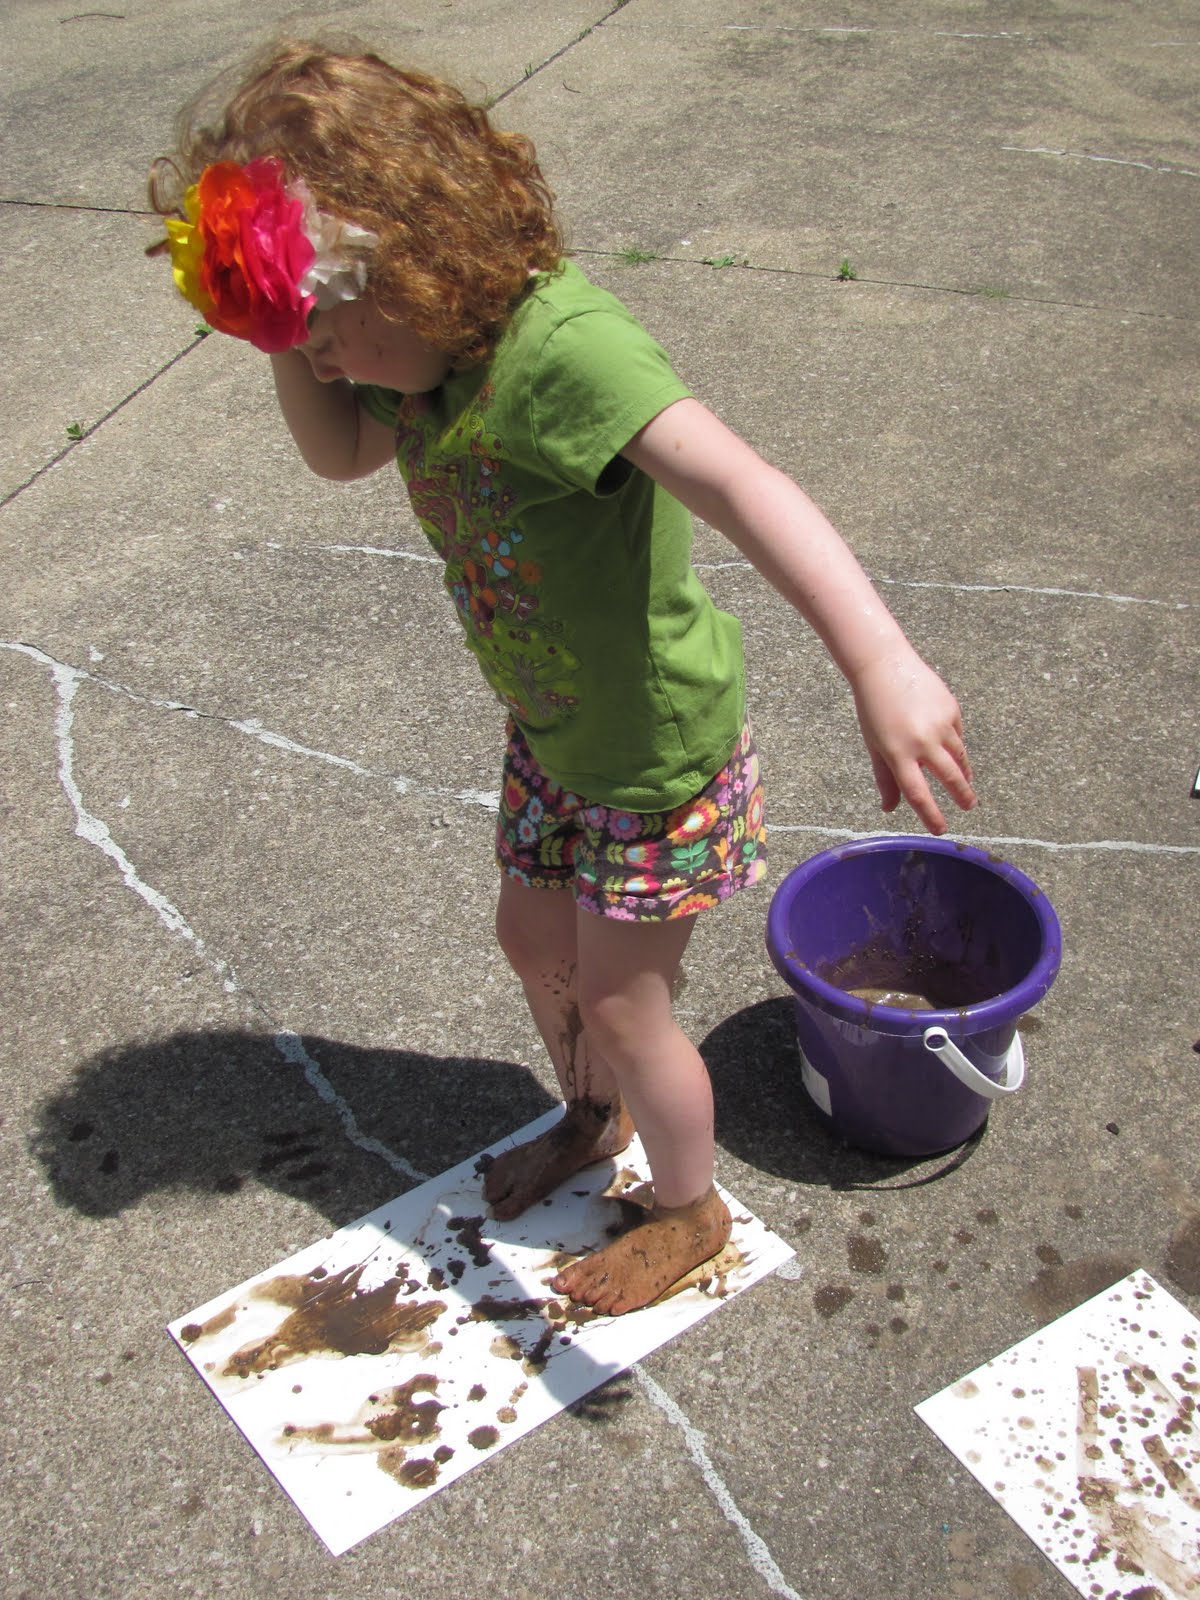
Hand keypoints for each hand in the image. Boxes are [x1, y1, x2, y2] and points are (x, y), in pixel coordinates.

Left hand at [850, 649, 975, 834]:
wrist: (884, 666)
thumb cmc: (874, 709)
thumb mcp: (875, 745)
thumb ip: (885, 778)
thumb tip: (890, 808)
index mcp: (898, 753)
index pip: (918, 794)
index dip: (931, 815)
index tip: (941, 829)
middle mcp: (922, 741)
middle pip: (949, 778)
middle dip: (963, 795)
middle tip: (969, 807)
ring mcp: (939, 724)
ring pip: (959, 756)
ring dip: (963, 772)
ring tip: (966, 784)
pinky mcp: (951, 709)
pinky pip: (958, 735)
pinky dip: (955, 745)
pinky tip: (951, 748)